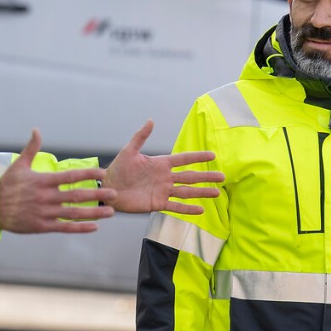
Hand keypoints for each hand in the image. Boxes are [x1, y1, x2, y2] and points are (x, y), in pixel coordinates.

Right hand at [0, 129, 113, 233]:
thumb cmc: (6, 185)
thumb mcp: (19, 165)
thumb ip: (31, 148)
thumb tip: (36, 130)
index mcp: (43, 181)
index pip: (70, 176)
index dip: (88, 174)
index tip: (102, 174)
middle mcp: (46, 197)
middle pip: (77, 195)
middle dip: (97, 194)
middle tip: (114, 193)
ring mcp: (45, 213)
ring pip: (74, 213)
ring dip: (94, 213)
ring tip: (110, 212)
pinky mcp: (42, 226)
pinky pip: (64, 227)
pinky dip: (80, 228)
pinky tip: (94, 227)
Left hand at [104, 120, 222, 214]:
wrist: (108, 189)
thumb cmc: (117, 169)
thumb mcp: (129, 151)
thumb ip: (141, 137)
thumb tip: (151, 120)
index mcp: (160, 164)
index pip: (183, 159)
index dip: (197, 157)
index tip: (212, 155)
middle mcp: (165, 178)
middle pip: (190, 177)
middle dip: (206, 176)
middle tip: (222, 176)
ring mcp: (163, 191)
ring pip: (187, 192)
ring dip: (202, 192)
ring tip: (217, 193)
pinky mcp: (157, 204)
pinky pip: (176, 206)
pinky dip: (188, 209)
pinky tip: (201, 210)